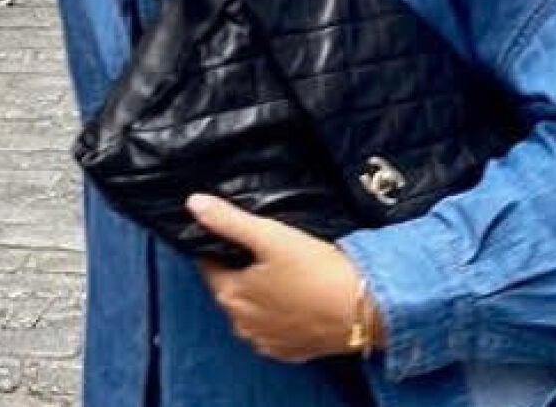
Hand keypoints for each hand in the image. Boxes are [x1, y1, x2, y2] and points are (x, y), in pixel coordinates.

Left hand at [187, 193, 371, 363]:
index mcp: (230, 295)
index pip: (208, 265)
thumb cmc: (315, 270)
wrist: (362, 310)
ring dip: (261, 295)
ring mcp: (266, 342)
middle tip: (268, 250)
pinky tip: (298, 299)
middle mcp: (241, 324)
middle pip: (231, 288)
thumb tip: (192, 204)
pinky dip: (280, 315)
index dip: (220, 246)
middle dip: (241, 270)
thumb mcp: (270, 236)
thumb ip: (229, 220)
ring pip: (253, 310)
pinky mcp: (291, 352)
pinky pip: (275, 329)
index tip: (239, 234)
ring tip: (285, 273)